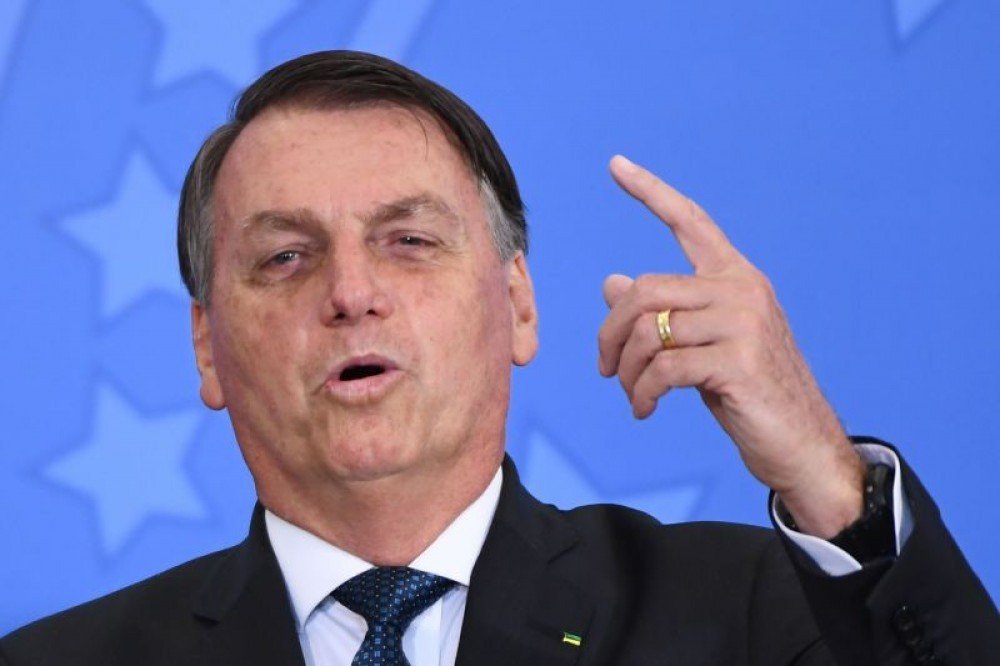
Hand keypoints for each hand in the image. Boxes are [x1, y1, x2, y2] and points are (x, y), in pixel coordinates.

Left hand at [598, 155, 863, 537]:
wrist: (802, 445)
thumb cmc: (749, 392)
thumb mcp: (701, 344)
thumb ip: (663, 312)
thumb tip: (610, 282)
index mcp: (736, 278)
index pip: (690, 221)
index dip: (651, 191)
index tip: (615, 164)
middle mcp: (742, 290)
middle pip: (645, 289)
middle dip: (610, 332)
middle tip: (606, 367)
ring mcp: (744, 324)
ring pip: (649, 331)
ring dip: (627, 371)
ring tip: (631, 394)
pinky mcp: (738, 362)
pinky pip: (662, 369)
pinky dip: (642, 393)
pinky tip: (644, 410)